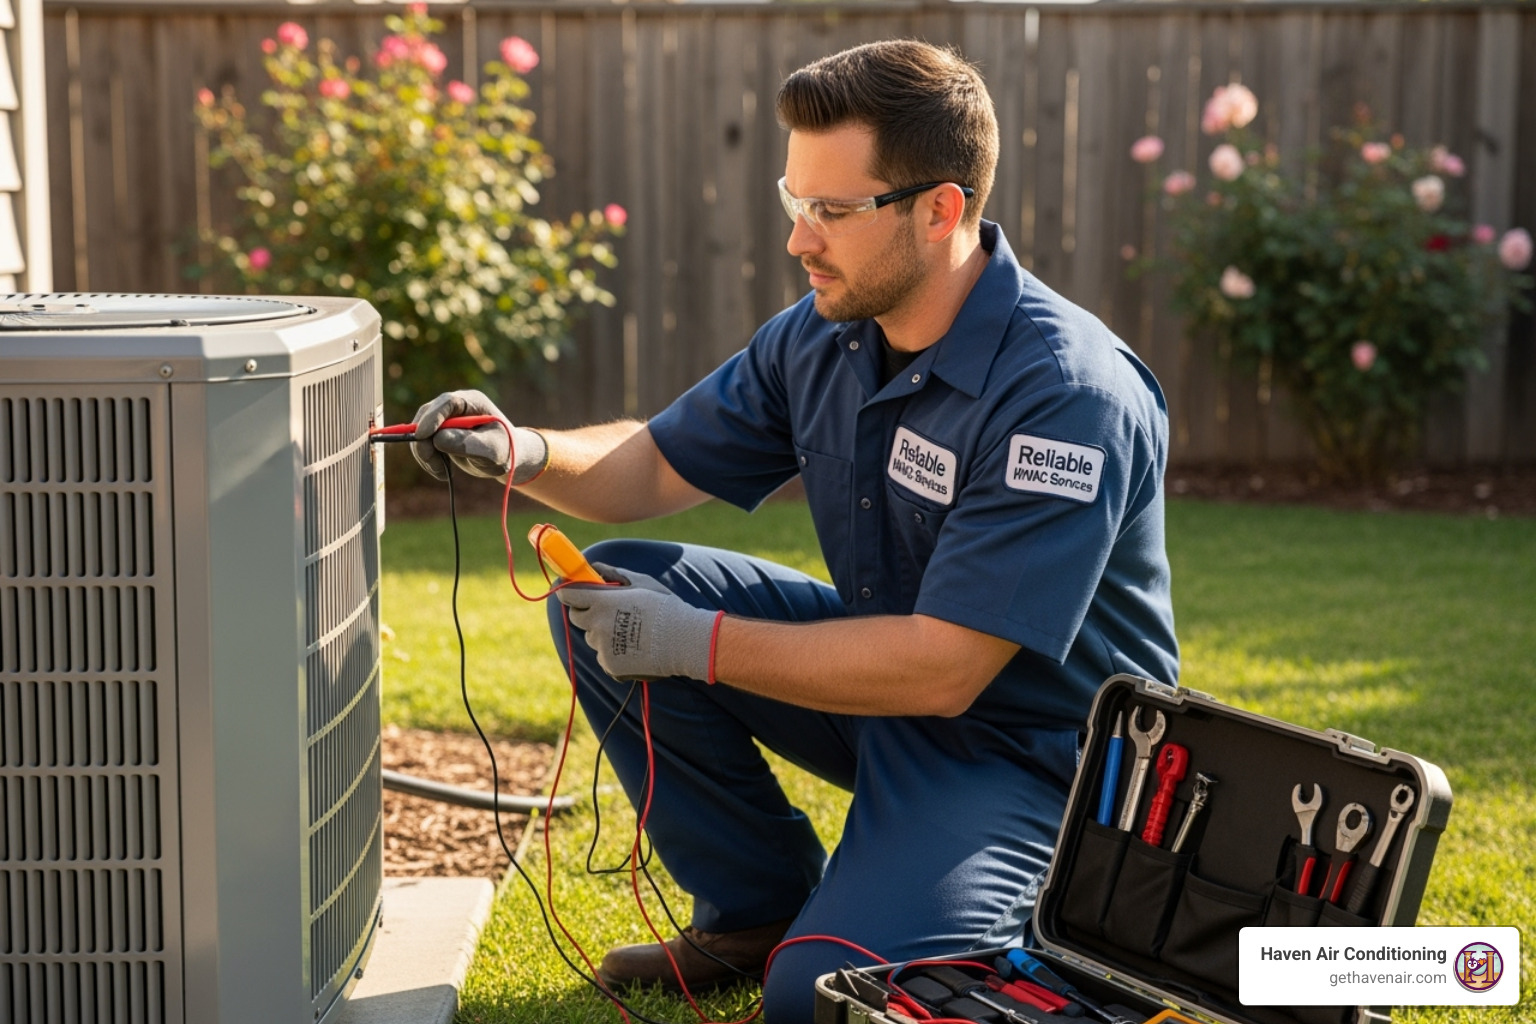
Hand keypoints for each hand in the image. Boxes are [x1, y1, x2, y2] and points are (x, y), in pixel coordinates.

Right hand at [409, 389, 547, 482]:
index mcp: (473, 401)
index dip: (433, 417)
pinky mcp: (436, 432)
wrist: (504, 458)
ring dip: (425, 455)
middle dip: (424, 442)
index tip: (423, 436)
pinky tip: (442, 472)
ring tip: (443, 473)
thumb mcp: (491, 450)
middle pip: (427, 416)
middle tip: (435, 466)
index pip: (448, 402)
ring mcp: (443, 418)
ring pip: (419, 432)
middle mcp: (455, 406)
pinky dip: (427, 460)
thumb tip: (437, 438)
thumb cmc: (504, 451)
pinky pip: (421, 444)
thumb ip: (468, 444)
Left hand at [554, 564, 719, 681]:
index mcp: (602, 602)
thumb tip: (594, 566)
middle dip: (587, 612)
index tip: (570, 590)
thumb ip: (613, 574)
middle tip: (607, 610)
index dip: (568, 592)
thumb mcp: (641, 582)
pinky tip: (635, 647)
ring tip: (631, 631)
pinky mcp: (610, 666)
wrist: (684, 641)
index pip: (569, 596)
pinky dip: (613, 652)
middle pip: (577, 618)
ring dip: (602, 633)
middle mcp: (597, 625)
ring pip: (593, 638)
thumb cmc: (665, 607)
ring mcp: (602, 648)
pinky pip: (604, 656)